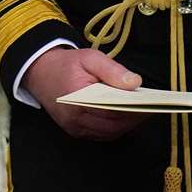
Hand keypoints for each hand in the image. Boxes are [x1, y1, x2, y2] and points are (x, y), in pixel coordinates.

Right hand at [25, 46, 147, 140]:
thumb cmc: (67, 64)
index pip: (112, 110)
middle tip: (151, 108)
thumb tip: (135, 83)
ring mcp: (74, 128)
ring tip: (143, 112)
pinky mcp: (75, 131)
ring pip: (108, 133)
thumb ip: (113, 70)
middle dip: (134, 119)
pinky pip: (100, 134)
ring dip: (126, 125)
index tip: (151, 103)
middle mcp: (75, 119)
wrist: (40, 72)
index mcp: (77, 99)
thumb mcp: (90, 58)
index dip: (133, 109)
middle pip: (112, 125)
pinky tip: (127, 117)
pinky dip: (116, 128)